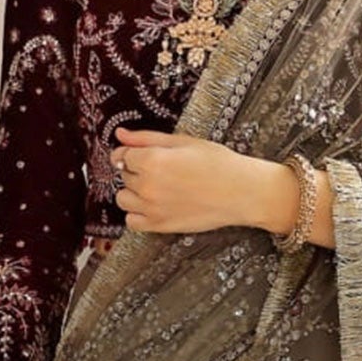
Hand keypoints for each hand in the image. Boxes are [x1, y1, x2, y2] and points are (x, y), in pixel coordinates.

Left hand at [113, 126, 287, 236]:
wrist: (241, 192)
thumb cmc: (218, 164)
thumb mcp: (183, 141)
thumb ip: (147, 138)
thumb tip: (120, 134)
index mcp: (152, 160)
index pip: (122, 155)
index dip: (132, 153)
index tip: (144, 155)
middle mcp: (147, 185)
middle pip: (124, 176)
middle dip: (137, 171)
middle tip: (163, 170)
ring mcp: (152, 208)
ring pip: (123, 199)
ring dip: (134, 193)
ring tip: (156, 188)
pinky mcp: (160, 226)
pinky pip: (131, 222)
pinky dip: (138, 214)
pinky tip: (154, 206)